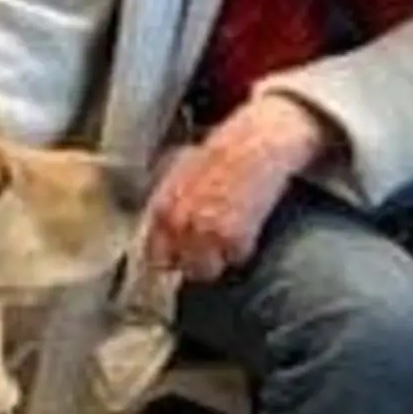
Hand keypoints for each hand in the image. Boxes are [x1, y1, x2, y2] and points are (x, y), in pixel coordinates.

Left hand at [145, 94, 332, 279]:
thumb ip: (166, 202)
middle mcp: (179, 225)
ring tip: (226, 245)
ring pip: (206, 271)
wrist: (257, 142)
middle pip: (180, 267)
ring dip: (216, 261)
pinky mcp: (236, 237)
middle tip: (207, 249)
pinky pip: (236, 258)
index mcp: (162, 208)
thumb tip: (161, 226)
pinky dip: (242, 249)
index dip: (170, 255)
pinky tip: (247, 230)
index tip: (181, 253)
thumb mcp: (178, 171)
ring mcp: (206, 233)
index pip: (154, 255)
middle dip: (192, 261)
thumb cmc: (220, 151)